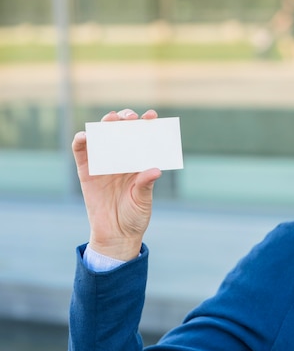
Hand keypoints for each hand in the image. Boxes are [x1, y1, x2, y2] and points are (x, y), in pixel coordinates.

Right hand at [72, 109, 161, 260]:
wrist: (115, 235)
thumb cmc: (134, 216)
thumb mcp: (143, 200)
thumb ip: (146, 184)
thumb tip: (155, 170)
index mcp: (138, 163)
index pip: (143, 139)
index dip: (147, 125)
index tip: (151, 116)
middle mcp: (122, 159)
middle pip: (122, 133)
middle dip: (125, 120)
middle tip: (130, 117)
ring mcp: (103, 164)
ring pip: (102, 137)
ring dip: (105, 125)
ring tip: (110, 120)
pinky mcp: (86, 171)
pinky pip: (81, 152)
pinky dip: (81, 141)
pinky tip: (85, 136)